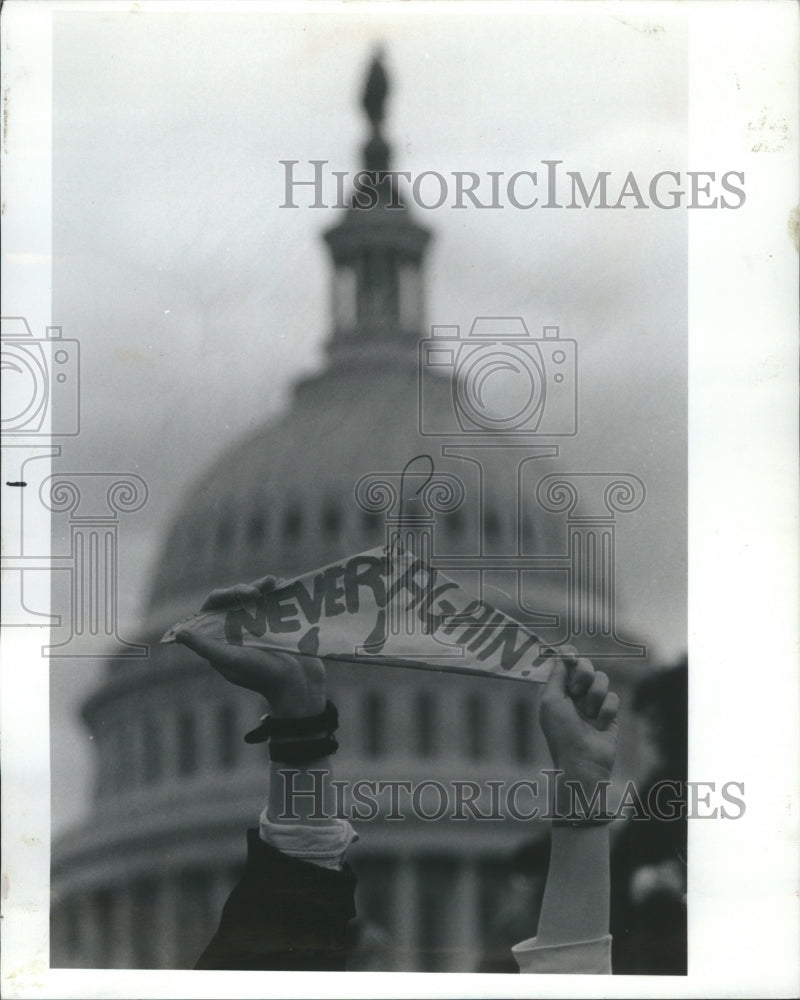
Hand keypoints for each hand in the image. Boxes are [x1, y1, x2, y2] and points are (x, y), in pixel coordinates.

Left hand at [174, 575, 326, 718]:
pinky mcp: (279, 627)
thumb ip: (205, 647)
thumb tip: (179, 633)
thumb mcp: (232, 661)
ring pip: (255, 598)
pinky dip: (278, 591)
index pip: (212, 608)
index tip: (241, 593)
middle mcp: (237, 632)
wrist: (299, 686)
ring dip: (262, 586)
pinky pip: (274, 602)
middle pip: (235, 600)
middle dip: (245, 590)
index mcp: (221, 640)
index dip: (223, 595)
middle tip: (259, 590)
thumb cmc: (263, 675)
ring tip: (273, 581)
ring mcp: (259, 628)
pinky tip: (284, 584)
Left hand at [539, 648, 618, 794]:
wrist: (583, 762)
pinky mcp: (609, 714)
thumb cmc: (561, 732)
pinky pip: (614, 697)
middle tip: (577, 688)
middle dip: (584, 673)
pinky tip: (600, 724)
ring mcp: (593, 703)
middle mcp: (574, 694)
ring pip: (602, 679)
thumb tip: (561, 653)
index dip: (568, 657)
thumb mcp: (551, 700)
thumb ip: (556, 675)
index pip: (565, 664)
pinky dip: (607, 710)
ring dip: (595, 694)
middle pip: (585, 666)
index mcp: (557, 690)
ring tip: (588, 711)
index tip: (570, 654)